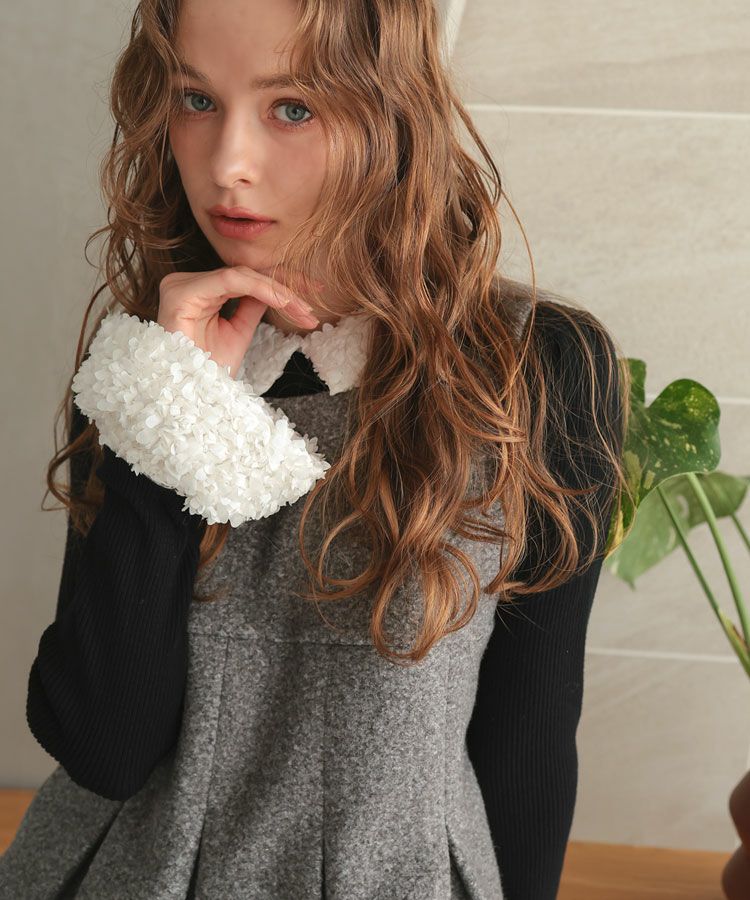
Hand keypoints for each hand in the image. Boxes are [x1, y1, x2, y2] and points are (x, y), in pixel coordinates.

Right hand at [157, 265, 319, 378]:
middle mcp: (184, 283)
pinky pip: (231, 281)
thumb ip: (251, 306)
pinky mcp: (182, 293)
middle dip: (284, 286)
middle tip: (313, 303)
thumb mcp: (237, 333)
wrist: (189, 398)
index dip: (279, 285)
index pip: (243, 279)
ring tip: (303, 309)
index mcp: (195, 292)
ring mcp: (181, 285)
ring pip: (242, 275)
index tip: (309, 300)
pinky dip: (262, 289)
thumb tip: (275, 289)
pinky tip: (284, 302)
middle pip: (245, 274)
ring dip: (279, 291)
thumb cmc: (207, 372)